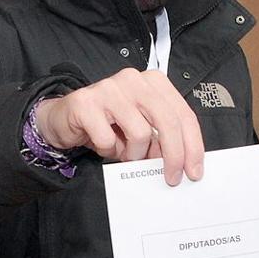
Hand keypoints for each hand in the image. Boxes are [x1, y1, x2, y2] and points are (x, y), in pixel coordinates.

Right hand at [35, 68, 203, 185]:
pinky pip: (107, 139)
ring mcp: (109, 88)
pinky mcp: (86, 103)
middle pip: (167, 122)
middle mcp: (134, 80)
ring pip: (139, 133)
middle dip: (174, 155)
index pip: (183, 114)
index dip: (192, 145)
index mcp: (153, 82)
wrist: (64, 118)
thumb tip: (183, 162)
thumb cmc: (108, 124)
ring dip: (134, 153)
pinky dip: (108, 150)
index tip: (194, 171)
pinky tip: (103, 143)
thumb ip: (163, 138)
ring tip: (124, 152)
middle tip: (171, 178)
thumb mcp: (142, 128)